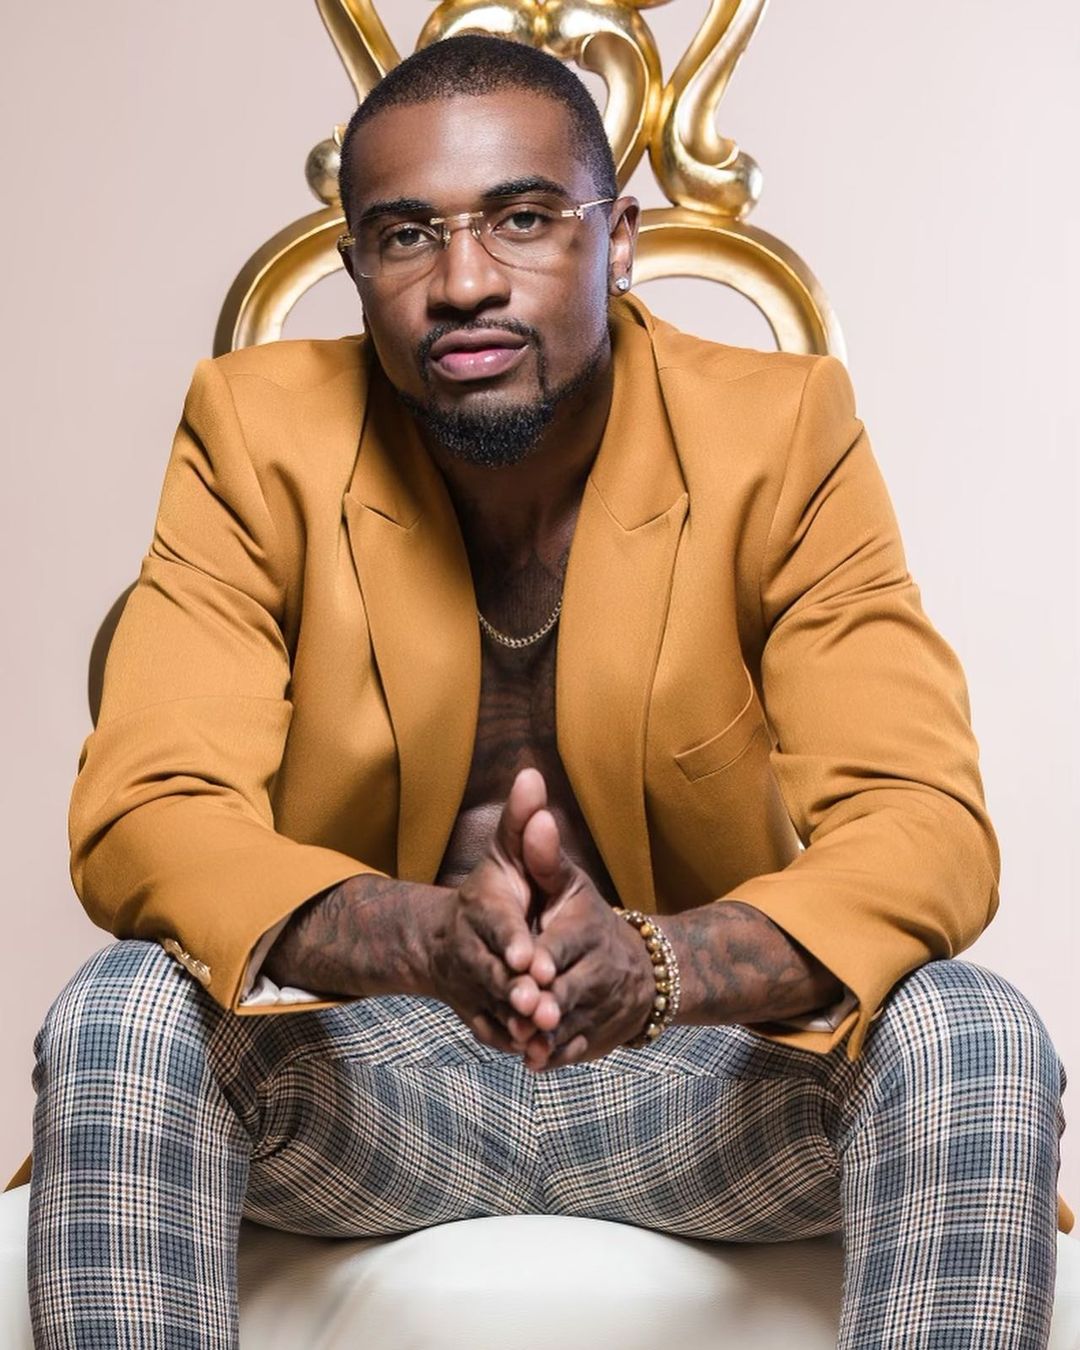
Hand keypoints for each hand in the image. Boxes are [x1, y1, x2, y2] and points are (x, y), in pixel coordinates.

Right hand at [426, 768, 559, 1052]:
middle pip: (493, 974)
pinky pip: (495, 1033)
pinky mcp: (478, 1016)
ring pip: (495, 1010)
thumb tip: (533, 773)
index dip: (512, 943)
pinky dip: (514, 1044)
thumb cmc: (496, 891)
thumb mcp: (510, 853)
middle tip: (540, 1006)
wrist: (455, 943)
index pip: (495, 926)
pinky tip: (538, 1054)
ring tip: (543, 1033)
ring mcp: (471, 987)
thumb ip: (523, 822)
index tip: (530, 959)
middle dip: (515, 990)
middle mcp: (468, 950)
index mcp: (478, 909)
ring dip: (517, 1024)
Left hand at [518, 806, 655, 1071]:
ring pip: (573, 1023)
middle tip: (524, 1010)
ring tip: (524, 1042)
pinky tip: (534, 1061)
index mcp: (590, 929)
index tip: (528, 964)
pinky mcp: (598, 1037)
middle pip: (570, 988)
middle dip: (548, 1000)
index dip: (547, 954)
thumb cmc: (586, 919)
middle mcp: (602, 969)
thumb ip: (543, 854)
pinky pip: (577, 1050)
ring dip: (549, 1035)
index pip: (566, 943)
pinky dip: (556, 1057)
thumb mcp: (568, 884)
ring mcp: (602, 1007)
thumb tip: (533, 799)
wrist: (642, 969)